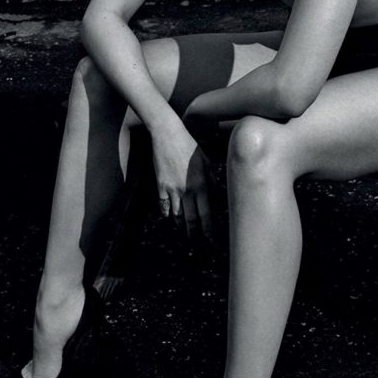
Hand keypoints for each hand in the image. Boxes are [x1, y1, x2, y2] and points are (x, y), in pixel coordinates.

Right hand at [151, 123, 212, 240]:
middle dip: (194, 232)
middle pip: (191, 218)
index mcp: (202, 184)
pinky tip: (168, 217)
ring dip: (180, 224)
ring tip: (183, 231)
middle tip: (196, 242)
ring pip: (177, 214)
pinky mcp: (160, 185)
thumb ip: (212, 179)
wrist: (167, 135)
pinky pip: (163, 205)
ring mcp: (173, 189)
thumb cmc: (189, 145)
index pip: (206, 213)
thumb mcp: (206, 161)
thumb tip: (216, 194)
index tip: (210, 239)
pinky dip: (166, 213)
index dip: (208, 229)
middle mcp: (188, 190)